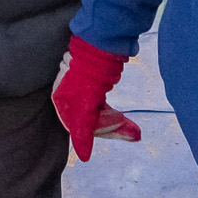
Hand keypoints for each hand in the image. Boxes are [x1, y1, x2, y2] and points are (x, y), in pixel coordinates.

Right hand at [51, 36, 142, 162]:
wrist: (102, 41)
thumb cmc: (89, 72)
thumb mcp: (85, 103)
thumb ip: (83, 131)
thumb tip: (83, 157)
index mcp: (61, 102)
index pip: (78, 128)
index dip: (100, 131)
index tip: (121, 128)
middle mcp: (69, 100)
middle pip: (89, 124)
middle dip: (112, 129)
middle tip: (135, 134)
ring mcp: (82, 94)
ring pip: (98, 118)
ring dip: (116, 125)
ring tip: (135, 132)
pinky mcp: (94, 89)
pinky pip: (103, 110)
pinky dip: (114, 116)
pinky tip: (125, 121)